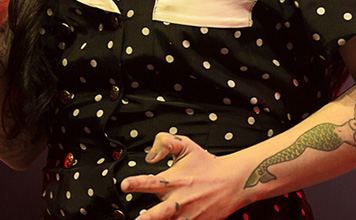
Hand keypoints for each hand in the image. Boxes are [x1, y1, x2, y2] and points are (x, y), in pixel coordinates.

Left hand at [120, 133, 246, 219]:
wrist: (232, 181)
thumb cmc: (206, 163)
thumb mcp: (186, 146)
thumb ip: (165, 143)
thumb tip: (150, 156)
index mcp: (174, 180)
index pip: (151, 181)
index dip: (136, 183)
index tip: (124, 185)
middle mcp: (179, 199)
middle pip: (159, 213)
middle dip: (147, 218)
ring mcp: (187, 215)